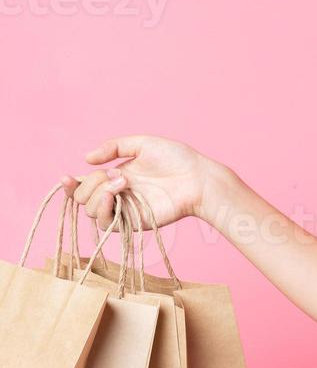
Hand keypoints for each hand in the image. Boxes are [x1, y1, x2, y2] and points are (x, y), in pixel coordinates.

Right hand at [66, 135, 220, 230]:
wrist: (198, 178)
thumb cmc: (177, 159)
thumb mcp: (143, 143)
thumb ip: (114, 146)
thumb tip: (86, 159)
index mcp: (116, 176)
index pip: (84, 185)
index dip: (70, 184)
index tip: (66, 177)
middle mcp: (117, 194)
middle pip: (82, 198)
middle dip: (90, 185)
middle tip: (114, 174)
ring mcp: (124, 209)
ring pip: (90, 211)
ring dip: (98, 194)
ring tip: (122, 182)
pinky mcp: (132, 222)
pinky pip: (106, 223)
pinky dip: (103, 209)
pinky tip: (113, 195)